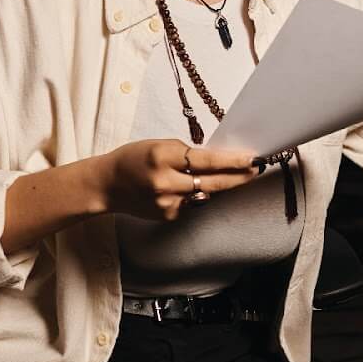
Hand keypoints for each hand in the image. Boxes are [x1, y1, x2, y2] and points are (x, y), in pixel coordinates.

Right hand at [95, 139, 257, 220]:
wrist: (107, 185)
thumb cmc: (134, 159)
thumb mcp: (159, 145)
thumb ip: (187, 153)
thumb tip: (218, 160)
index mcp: (162, 158)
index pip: (206, 160)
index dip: (232, 161)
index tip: (252, 159)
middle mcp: (165, 183)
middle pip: (212, 183)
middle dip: (238, 177)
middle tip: (255, 170)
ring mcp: (167, 203)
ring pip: (205, 194)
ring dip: (218, 185)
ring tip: (228, 175)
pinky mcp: (168, 216)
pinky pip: (193, 203)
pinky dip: (196, 194)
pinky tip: (186, 187)